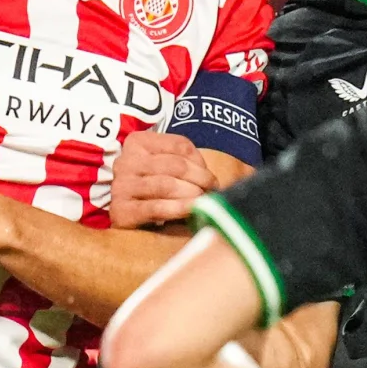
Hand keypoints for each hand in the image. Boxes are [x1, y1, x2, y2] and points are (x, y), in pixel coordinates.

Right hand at [105, 132, 251, 228]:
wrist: (128, 225)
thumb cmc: (157, 194)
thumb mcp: (171, 170)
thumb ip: (192, 163)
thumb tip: (246, 171)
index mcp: (138, 142)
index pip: (180, 146)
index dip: (201, 163)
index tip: (211, 179)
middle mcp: (125, 161)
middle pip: (175, 165)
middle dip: (201, 179)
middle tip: (213, 192)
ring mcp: (120, 186)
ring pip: (166, 184)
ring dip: (192, 194)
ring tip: (204, 202)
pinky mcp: (121, 212)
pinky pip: (155, 207)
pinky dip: (178, 208)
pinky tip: (192, 211)